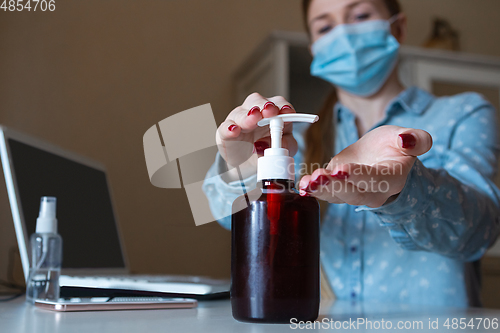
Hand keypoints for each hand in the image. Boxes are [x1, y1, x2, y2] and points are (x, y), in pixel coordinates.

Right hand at [216, 93, 296, 179]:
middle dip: (265, 106)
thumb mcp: (283, 150)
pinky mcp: (225, 132)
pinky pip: (225, 128)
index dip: (283, 107)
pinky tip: (234, 130)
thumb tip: (280, 143)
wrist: (247, 166)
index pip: (279, 104)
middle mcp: (255, 112)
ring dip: (248, 116)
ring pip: (241, 113)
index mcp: (272, 114)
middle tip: (270, 111)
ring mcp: (238, 120)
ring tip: (253, 119)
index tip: (287, 112)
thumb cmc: (266, 151)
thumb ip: (287, 145)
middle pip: (258, 101)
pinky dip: (229, 129)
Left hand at [298, 125, 432, 207]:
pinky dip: (313, 189)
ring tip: (307, 182)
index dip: (359, 175)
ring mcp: (354, 193)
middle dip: (335, 186)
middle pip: (354, 193)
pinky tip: (302, 184)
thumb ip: (417, 139)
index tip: (341, 169)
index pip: (377, 178)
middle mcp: (374, 192)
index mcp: (393, 178)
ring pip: (337, 196)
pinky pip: (325, 193)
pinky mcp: (338, 190)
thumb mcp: (410, 136)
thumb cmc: (395, 145)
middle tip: (319, 177)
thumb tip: (407, 140)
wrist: (381, 155)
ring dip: (321, 189)